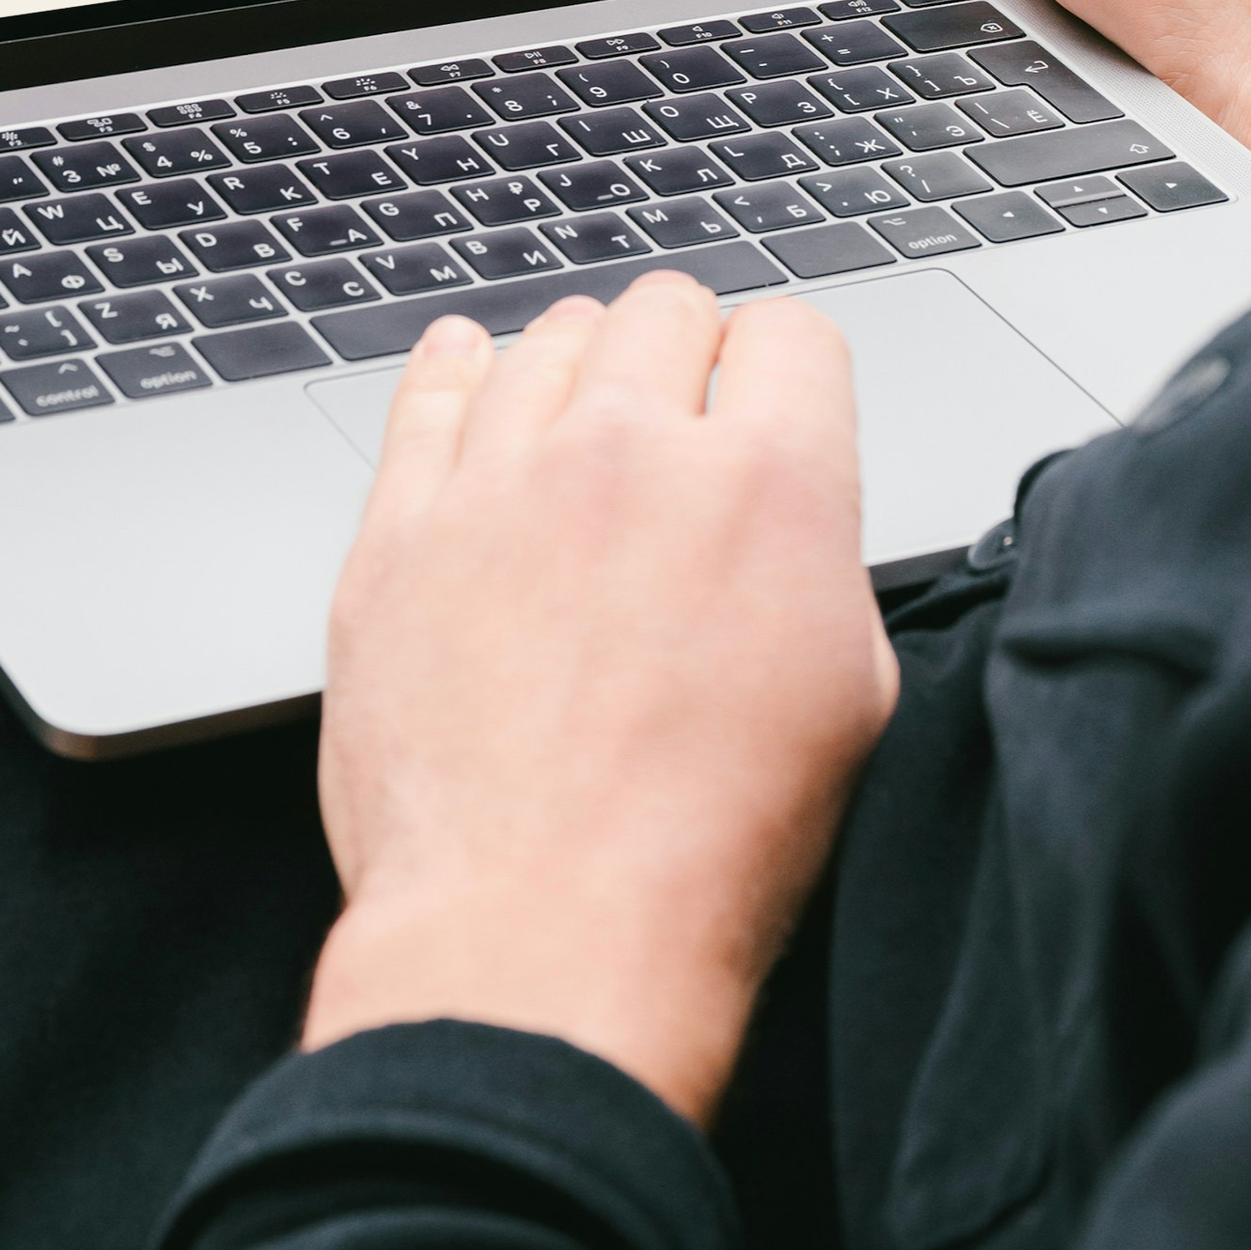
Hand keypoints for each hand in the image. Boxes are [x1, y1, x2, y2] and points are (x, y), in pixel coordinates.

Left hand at [304, 274, 897, 1126]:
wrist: (542, 940)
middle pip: (665, 309)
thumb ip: (820, 561)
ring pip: (549, 339)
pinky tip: (468, 369)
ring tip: (584, 420)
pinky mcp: (401, 529)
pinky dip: (456, 372)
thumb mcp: (848, 697)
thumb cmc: (704, 854)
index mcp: (770, 487)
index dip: (788, 371)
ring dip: (580, 366)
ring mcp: (504, 480)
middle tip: (680, 418)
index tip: (770, 403)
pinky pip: (427, 396)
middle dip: (686, 353)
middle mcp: (632, 452)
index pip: (793, 333)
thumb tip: (788, 515)